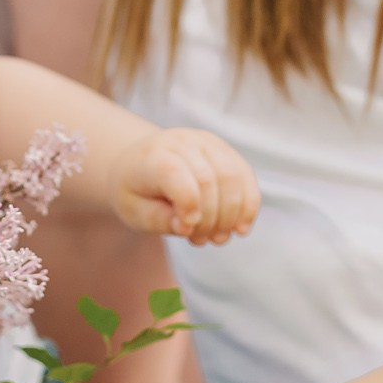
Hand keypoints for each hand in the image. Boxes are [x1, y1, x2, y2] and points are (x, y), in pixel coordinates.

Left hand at [111, 128, 257, 244]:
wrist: (140, 165)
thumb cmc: (136, 192)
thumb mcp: (134, 211)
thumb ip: (158, 219)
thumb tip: (187, 226)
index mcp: (152, 156)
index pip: (174, 172)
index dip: (187, 204)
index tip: (186, 231)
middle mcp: (181, 142)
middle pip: (208, 180)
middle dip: (210, 219)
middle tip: (199, 241)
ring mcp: (206, 142)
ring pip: (232, 177)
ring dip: (231, 215)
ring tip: (217, 238)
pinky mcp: (224, 150)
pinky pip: (245, 176)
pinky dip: (248, 204)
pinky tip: (240, 228)